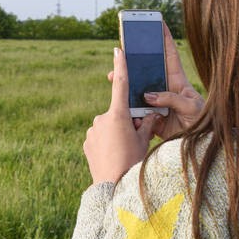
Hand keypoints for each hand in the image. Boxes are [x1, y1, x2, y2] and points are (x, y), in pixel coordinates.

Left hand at [84, 47, 158, 183]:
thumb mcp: (144, 142)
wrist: (112, 188)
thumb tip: (151, 113)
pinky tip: (113, 155)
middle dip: (127, 122)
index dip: (120, 66)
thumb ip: (148, 123)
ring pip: (108, 126)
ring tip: (124, 152)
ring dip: (116, 133)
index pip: (120, 85)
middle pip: (118, 114)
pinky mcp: (86, 142)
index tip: (117, 50)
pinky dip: (107, 142)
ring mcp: (92, 130)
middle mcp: (101, 119)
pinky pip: (99, 136)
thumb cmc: (133, 163)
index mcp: (118, 115)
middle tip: (136, 140)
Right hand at [107, 24, 203, 138]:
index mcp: (177, 81)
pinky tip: (121, 104)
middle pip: (147, 70)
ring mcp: (157, 102)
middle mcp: (165, 89)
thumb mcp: (191, 106)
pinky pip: (136, 111)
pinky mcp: (151, 117)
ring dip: (125, 84)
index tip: (159, 22)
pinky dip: (128, 109)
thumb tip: (148, 95)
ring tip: (112, 77)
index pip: (170, 55)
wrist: (197, 144)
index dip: (165, 38)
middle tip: (121, 52)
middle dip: (134, 61)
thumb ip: (171, 98)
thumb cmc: (201, 122)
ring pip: (138, 89)